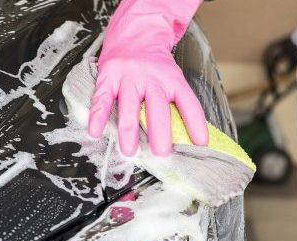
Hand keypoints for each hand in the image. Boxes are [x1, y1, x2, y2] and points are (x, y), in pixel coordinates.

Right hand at [88, 0, 206, 156]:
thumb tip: (189, 137)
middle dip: (160, 132)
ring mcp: (128, 77)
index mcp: (172, 79)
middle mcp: (151, 78)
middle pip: (157, 108)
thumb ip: (177, 103)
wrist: (135, 30)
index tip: (200, 143)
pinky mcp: (108, 77)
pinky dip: (97, 117)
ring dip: (129, 131)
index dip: (196, 123)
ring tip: (130, 151)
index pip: (188, 102)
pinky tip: (95, 132)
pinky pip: (101, 99)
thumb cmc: (154, 63)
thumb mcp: (172, 76)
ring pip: (129, 107)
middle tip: (161, 153)